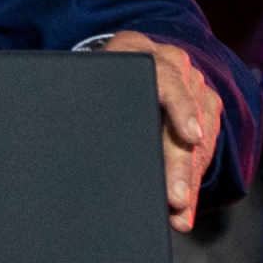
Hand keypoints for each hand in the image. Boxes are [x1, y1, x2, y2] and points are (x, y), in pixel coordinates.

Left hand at [101, 32, 221, 230]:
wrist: (127, 61)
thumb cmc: (95, 78)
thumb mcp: (87, 77)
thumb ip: (83, 97)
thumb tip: (55, 135)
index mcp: (134, 49)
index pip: (164, 75)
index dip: (180, 106)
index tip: (190, 137)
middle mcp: (171, 62)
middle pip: (184, 115)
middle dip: (180, 162)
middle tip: (174, 199)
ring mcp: (192, 84)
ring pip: (200, 136)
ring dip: (189, 178)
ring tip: (178, 214)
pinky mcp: (207, 107)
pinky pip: (207, 148)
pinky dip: (193, 181)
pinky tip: (184, 210)